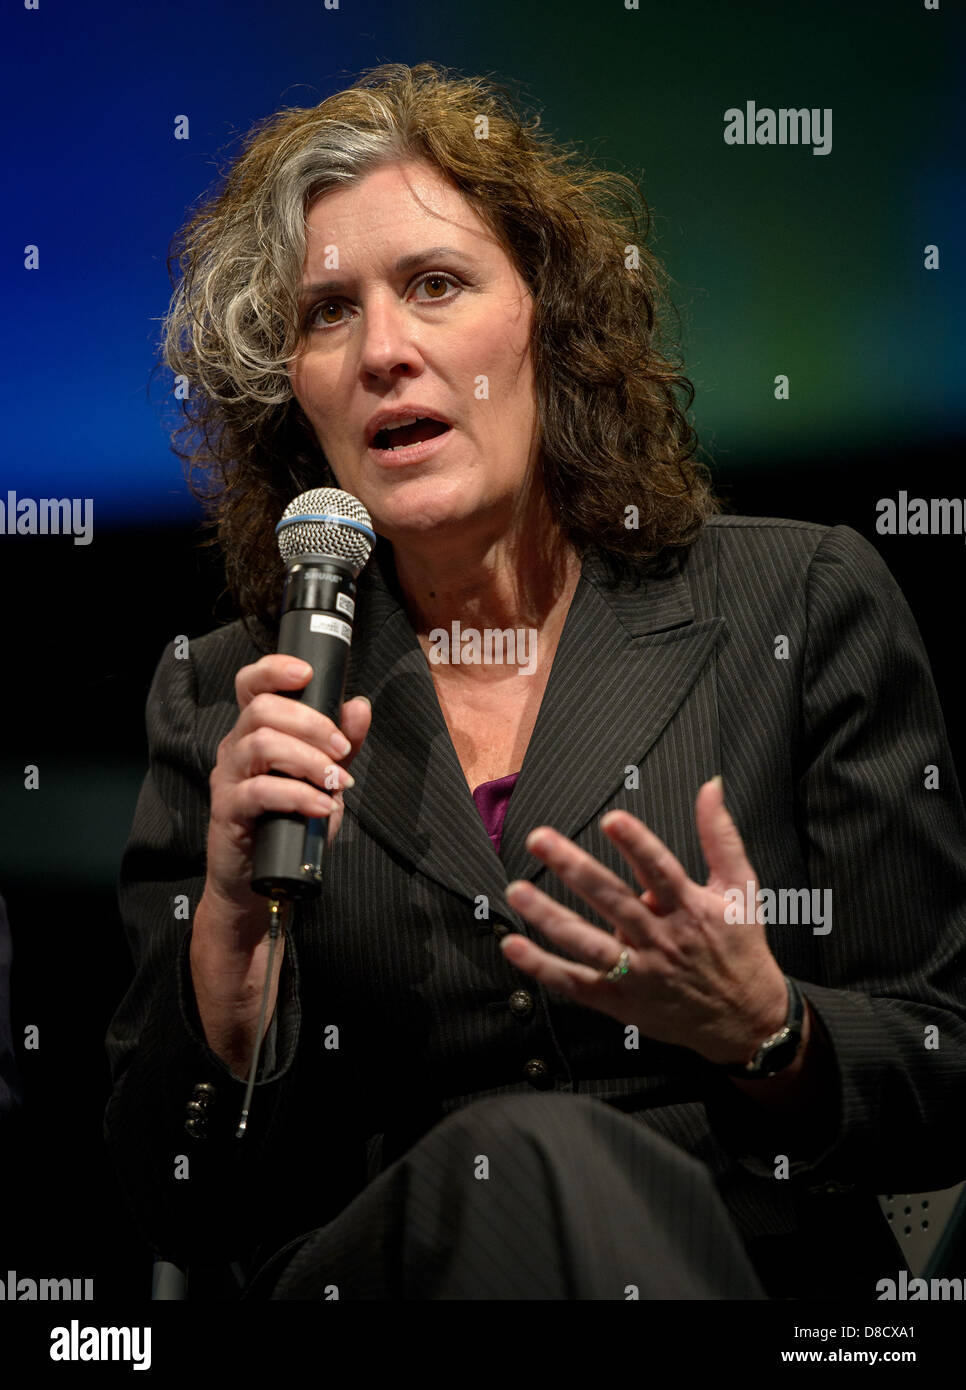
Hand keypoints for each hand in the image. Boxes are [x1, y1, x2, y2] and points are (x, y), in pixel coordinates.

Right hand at [203, 654, 371, 931]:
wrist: (260, 881)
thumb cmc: (289, 823)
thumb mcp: (322, 778)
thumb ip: (340, 743)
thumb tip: (359, 706)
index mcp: (255, 731)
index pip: (251, 685)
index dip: (273, 669)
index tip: (306, 672)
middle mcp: (235, 747)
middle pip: (262, 710)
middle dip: (311, 723)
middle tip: (342, 748)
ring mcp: (228, 778)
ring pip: (260, 744)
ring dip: (308, 759)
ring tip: (337, 782)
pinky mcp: (227, 810)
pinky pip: (260, 790)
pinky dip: (298, 795)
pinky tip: (322, 807)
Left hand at [501, 777, 787, 1066]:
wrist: (747, 1020)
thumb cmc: (741, 947)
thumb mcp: (742, 889)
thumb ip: (720, 835)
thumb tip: (710, 785)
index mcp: (691, 908)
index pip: (660, 870)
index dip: (636, 844)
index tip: (611, 819)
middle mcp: (662, 939)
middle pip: (613, 900)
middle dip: (575, 868)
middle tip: (540, 839)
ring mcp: (639, 972)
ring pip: (589, 943)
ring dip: (550, 917)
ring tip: (516, 891)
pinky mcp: (620, 1000)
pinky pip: (575, 982)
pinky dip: (542, 966)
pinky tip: (513, 945)